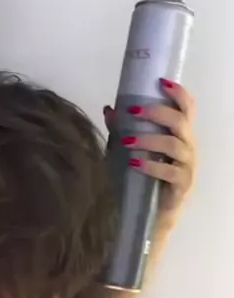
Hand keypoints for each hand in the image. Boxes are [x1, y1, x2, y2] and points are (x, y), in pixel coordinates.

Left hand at [104, 79, 196, 224]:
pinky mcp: (182, 185)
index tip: (161, 81)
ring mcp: (188, 166)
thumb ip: (121, 131)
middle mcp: (188, 147)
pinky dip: (151, 165)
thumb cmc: (142, 179)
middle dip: (157, 112)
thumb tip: (109, 109)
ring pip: (174, 144)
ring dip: (149, 139)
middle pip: (180, 121)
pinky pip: (170, 171)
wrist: (150, 216)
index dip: (178, 92)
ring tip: (127, 141)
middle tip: (133, 109)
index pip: (187, 107)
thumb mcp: (128, 152)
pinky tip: (134, 163)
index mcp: (180, 135)